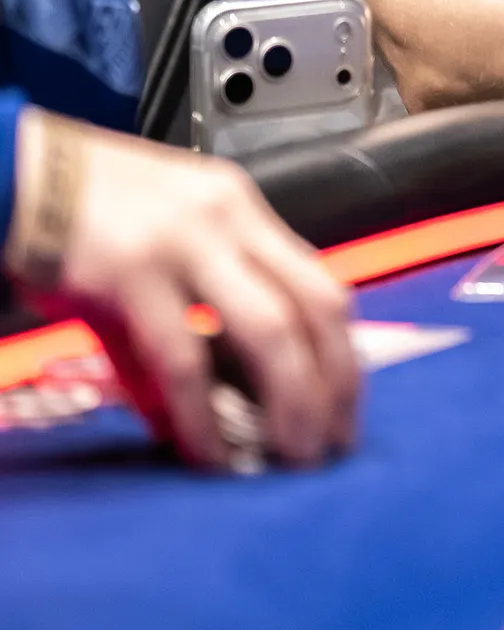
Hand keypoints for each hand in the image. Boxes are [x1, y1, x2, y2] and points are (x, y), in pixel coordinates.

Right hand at [4, 111, 359, 470]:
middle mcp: (227, 219)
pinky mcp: (132, 276)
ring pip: (268, 332)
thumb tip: (215, 402)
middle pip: (315, 308)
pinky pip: (183, 361)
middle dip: (333, 385)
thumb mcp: (162, 243)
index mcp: (241, 208)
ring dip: (289, 403)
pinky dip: (202, 418)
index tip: (345, 409)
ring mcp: (184, 244)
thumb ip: (198, 310)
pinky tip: (210, 455)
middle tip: (330, 446)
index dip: (342, 354)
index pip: (320, 283)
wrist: (13, 173)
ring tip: (289, 456)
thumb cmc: (82, 213)